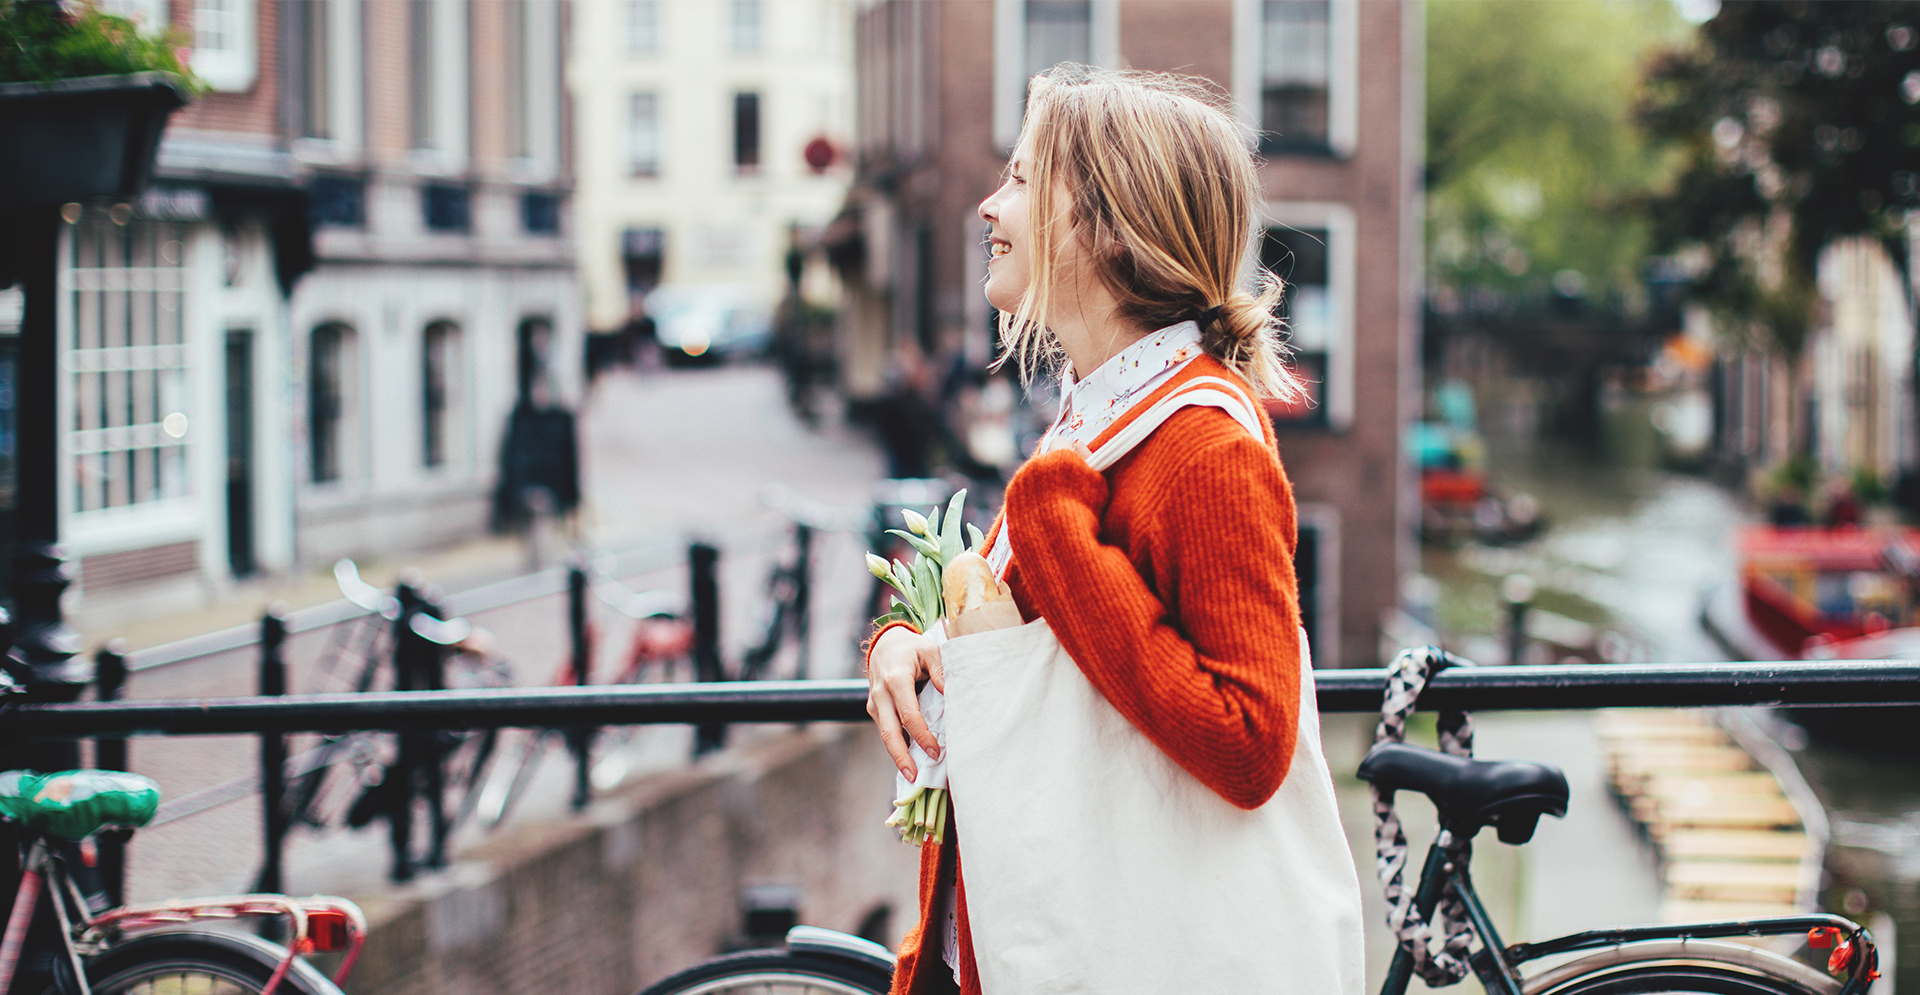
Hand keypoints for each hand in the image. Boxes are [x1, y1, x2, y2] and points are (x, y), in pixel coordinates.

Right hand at [866, 626, 943, 778]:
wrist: (885, 645)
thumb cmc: (912, 649)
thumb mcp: (930, 651)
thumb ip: (941, 670)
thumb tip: (951, 694)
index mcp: (896, 680)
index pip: (909, 715)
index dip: (922, 736)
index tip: (936, 752)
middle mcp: (881, 694)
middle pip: (889, 732)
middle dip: (901, 757)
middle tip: (914, 777)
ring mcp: (875, 703)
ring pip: (885, 735)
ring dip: (898, 755)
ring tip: (913, 775)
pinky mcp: (874, 709)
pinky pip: (886, 730)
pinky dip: (897, 745)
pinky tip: (910, 758)